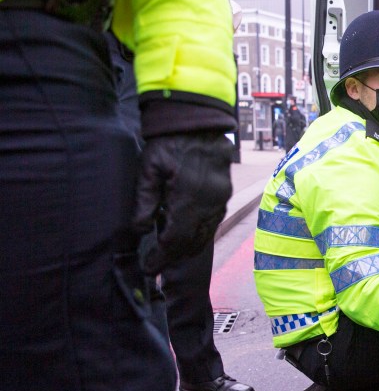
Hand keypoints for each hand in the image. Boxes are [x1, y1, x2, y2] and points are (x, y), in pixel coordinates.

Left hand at [131, 132, 232, 274]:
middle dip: (174, 257)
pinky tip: (187, 235)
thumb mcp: (149, 169)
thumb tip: (141, 231)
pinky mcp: (225, 195)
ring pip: (205, 235)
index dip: (161, 258)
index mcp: (188, 200)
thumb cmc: (169, 142)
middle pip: (192, 243)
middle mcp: (209, 205)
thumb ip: (144, 202)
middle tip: (157, 265)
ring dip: (188, 247)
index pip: (174, 240)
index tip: (149, 268)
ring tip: (170, 254)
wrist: (199, 122)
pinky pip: (213, 223)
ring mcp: (221, 201)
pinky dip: (199, 234)